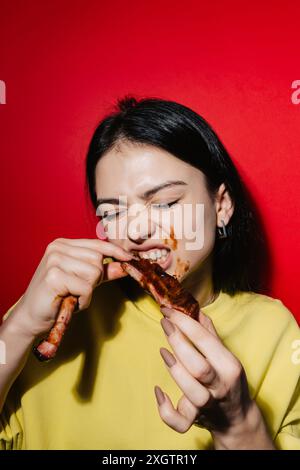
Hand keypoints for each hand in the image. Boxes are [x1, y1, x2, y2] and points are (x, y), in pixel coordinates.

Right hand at [15, 238, 132, 337]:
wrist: (32, 316)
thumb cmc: (58, 297)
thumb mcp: (83, 281)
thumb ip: (103, 272)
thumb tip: (124, 265)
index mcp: (64, 244)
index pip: (97, 244)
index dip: (115, 252)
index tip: (130, 259)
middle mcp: (57, 248)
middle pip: (97, 260)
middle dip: (94, 280)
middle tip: (78, 290)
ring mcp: (54, 260)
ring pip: (94, 273)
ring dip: (88, 291)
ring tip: (72, 296)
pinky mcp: (53, 276)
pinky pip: (86, 288)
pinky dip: (83, 300)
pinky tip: (69, 302)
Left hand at [154, 306, 274, 449]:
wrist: (238, 420)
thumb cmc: (229, 381)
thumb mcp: (226, 356)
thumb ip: (210, 335)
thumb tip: (196, 311)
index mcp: (229, 365)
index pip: (206, 340)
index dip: (185, 323)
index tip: (168, 310)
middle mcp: (220, 385)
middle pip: (199, 366)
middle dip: (178, 342)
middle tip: (165, 323)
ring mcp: (209, 404)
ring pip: (192, 392)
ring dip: (175, 370)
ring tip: (163, 351)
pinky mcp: (196, 420)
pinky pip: (180, 421)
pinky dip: (165, 409)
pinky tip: (159, 392)